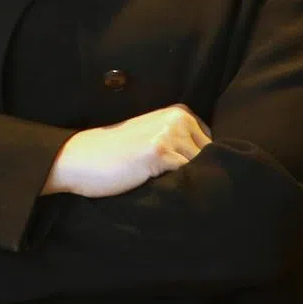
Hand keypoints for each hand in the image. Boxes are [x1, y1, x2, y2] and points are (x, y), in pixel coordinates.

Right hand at [43, 104, 211, 198]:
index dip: (205, 166)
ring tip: (172, 191)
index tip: (188, 177)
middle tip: (180, 188)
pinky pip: (187, 176)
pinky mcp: (159, 151)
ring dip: (193, 184)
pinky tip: (167, 191)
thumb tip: (220, 168)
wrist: (82, 158)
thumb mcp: (155, 138)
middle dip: (202, 175)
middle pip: (211, 157)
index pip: (214, 145)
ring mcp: (169, 133)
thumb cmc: (118, 154)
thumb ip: (184, 145)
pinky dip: (183, 188)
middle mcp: (178, 118)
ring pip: (202, 168)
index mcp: (180, 112)